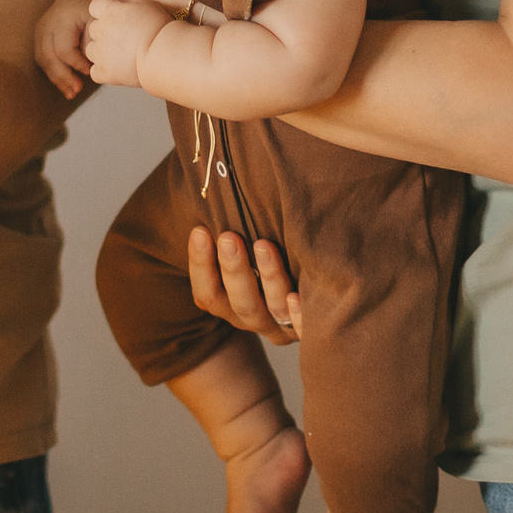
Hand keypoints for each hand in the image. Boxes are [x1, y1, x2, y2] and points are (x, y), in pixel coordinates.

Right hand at [33, 0, 94, 97]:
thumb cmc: (90, 11)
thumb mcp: (96, 19)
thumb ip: (93, 41)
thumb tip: (92, 66)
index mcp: (61, 20)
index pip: (64, 48)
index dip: (76, 63)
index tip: (90, 70)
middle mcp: (46, 26)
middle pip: (49, 56)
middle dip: (63, 76)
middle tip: (77, 91)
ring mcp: (39, 33)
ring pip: (43, 61)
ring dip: (57, 79)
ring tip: (71, 93)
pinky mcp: (38, 40)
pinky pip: (43, 60)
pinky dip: (53, 74)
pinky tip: (65, 86)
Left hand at [82, 0, 173, 88]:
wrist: (165, 54)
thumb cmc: (160, 28)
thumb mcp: (145, 5)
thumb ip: (126, 4)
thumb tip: (117, 6)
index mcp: (109, 11)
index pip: (95, 7)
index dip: (104, 12)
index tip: (115, 18)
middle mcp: (101, 30)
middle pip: (93, 29)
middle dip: (104, 33)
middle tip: (123, 39)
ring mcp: (100, 52)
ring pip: (91, 50)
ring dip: (101, 52)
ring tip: (121, 55)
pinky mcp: (104, 72)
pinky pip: (95, 72)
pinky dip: (104, 72)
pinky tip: (118, 70)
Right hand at [188, 226, 301, 346]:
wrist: (309, 320)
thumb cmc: (268, 267)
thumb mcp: (243, 258)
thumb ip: (229, 236)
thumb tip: (210, 181)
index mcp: (230, 305)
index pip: (207, 293)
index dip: (200, 264)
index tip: (200, 230)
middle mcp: (254, 318)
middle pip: (240, 302)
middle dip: (232, 269)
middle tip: (229, 237)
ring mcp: (283, 326)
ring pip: (272, 309)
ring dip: (267, 277)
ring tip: (264, 246)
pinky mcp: (312, 329)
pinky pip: (305, 330)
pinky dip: (299, 315)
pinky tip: (296, 296)